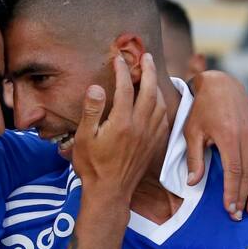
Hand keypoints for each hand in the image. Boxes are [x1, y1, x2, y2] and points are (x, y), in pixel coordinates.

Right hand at [72, 53, 167, 203]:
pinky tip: (156, 101)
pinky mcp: (154, 144)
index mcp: (122, 122)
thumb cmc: (92, 166)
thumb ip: (91, 111)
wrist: (110, 192)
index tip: (118, 59)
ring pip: (160, 103)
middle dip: (148, 70)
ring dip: (156, 85)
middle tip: (145, 56)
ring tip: (151, 74)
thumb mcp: (83, 138)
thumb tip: (96, 87)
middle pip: (149, 90)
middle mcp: (140, 126)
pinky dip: (161, 103)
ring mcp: (150, 136)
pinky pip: (164, 118)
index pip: (125, 88)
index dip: (123, 70)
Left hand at [184, 71, 247, 220]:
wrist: (220, 86)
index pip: (234, 172)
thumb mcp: (192, 132)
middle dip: (244, 197)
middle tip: (239, 216)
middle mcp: (247, 138)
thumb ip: (194, 159)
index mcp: (229, 138)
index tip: (230, 209)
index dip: (232, 192)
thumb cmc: (202, 110)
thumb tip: (192, 183)